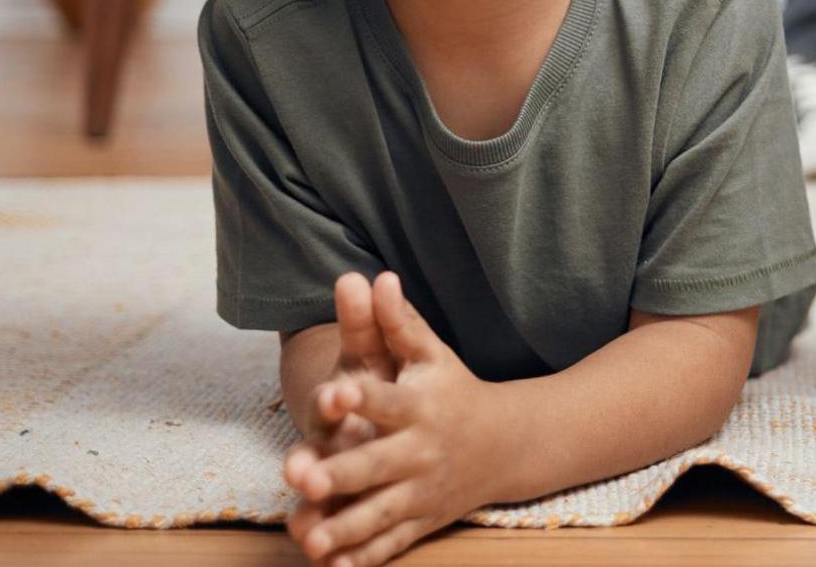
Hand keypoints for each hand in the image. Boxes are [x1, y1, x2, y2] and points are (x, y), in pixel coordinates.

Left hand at [285, 272, 515, 565]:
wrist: (508, 443)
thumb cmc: (454, 390)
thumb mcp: (432, 354)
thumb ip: (399, 322)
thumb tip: (378, 276)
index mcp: (419, 406)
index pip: (385, 400)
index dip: (358, 397)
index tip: (334, 394)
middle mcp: (420, 451)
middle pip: (377, 465)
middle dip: (343, 473)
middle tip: (306, 480)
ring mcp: (421, 491)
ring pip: (380, 514)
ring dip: (347, 528)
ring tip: (312, 540)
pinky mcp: (421, 521)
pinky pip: (392, 544)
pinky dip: (366, 560)